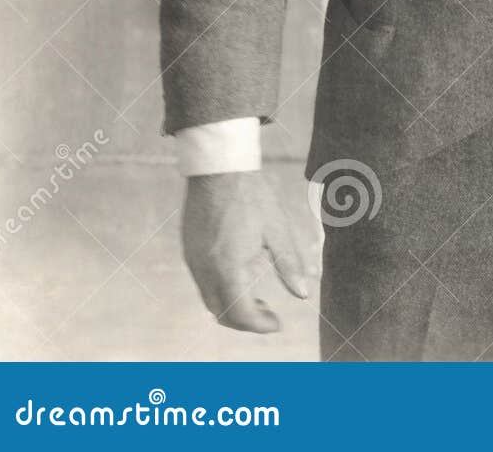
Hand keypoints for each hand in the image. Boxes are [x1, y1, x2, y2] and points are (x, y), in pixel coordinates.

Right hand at [181, 170, 314, 332]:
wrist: (219, 168)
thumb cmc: (252, 195)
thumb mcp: (278, 229)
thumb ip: (290, 264)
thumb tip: (303, 292)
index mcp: (227, 267)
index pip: (239, 313)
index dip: (259, 325)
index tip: (278, 323)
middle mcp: (204, 269)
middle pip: (220, 313)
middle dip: (246, 321)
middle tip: (270, 316)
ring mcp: (193, 261)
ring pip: (209, 300)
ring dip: (233, 306)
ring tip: (259, 300)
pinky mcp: (189, 251)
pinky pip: (203, 283)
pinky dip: (221, 291)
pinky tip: (241, 277)